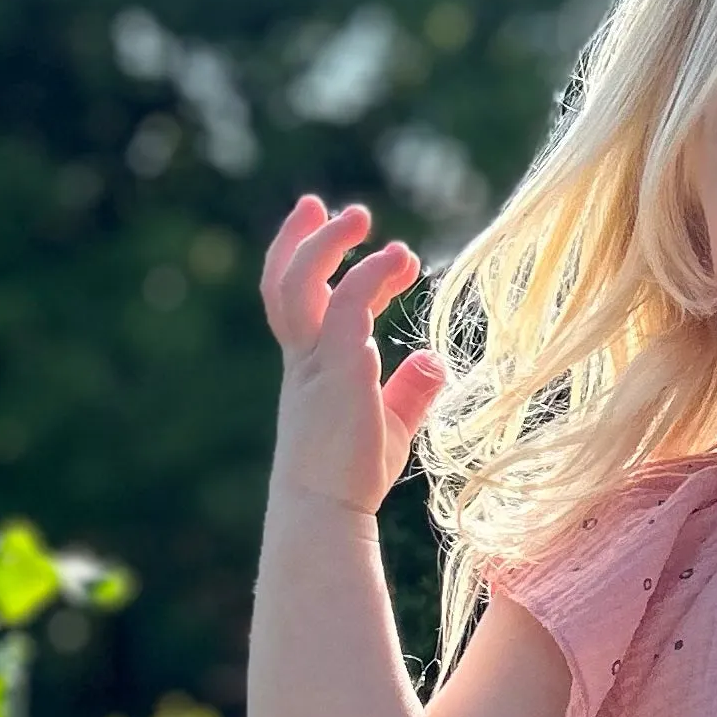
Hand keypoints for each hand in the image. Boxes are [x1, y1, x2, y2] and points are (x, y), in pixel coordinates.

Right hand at [259, 195, 446, 518]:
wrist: (327, 509)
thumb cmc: (354, 476)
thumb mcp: (391, 425)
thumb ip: (410, 390)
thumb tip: (433, 360)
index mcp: (309, 366)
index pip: (299, 301)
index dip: (312, 261)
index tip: (339, 231)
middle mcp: (303, 357)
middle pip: (283, 283)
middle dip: (302, 238)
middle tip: (329, 206)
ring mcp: (313, 361)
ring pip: (300, 284)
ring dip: (327, 244)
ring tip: (362, 221)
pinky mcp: (336, 368)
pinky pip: (346, 305)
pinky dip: (370, 275)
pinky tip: (398, 261)